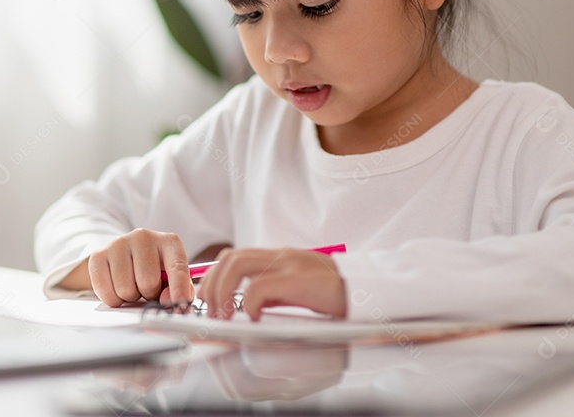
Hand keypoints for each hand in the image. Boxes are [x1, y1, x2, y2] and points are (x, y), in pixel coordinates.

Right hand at [85, 228, 194, 307]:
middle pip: (148, 282)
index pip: (177, 267)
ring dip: (130, 297)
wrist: (124, 258)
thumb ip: (179, 291)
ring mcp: (119, 243)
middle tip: (147, 289)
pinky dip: (112, 299)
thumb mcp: (172, 278)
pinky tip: (116, 287)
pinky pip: (105, 291)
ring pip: (125, 289)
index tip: (180, 303)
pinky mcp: (98, 255)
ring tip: (132, 286)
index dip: (180, 288)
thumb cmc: (153, 271)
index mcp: (168, 242)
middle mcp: (144, 237)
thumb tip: (169, 300)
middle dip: (148, 294)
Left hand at [196, 247, 346, 319]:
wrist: (366, 291)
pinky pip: (260, 286)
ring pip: (238, 265)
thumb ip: (273, 293)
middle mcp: (280, 256)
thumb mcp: (297, 290)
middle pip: (230, 258)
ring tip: (225, 315)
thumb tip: (246, 307)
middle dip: (213, 284)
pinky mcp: (298, 279)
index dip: (214, 276)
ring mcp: (289, 265)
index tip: (206, 298)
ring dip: (223, 291)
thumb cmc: (332, 294)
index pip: (234, 256)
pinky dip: (248, 303)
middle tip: (211, 311)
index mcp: (278, 258)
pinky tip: (253, 318)